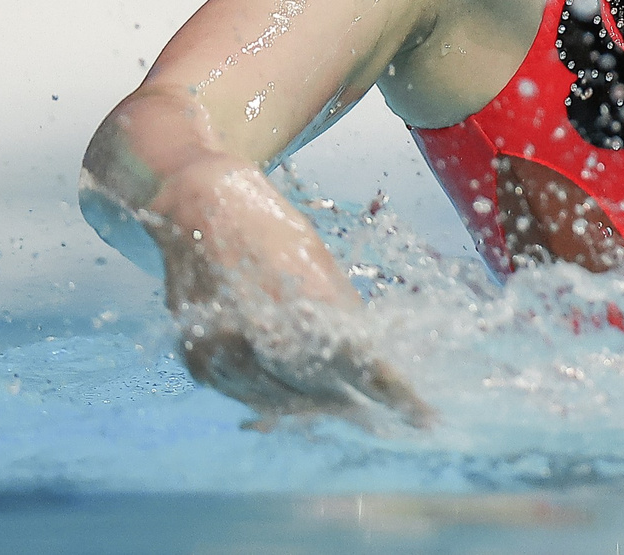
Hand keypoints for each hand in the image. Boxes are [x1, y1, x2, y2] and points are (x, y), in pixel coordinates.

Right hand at [150, 158, 435, 429]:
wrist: (198, 206)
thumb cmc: (270, 228)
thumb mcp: (318, 263)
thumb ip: (341, 314)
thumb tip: (371, 357)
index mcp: (309, 308)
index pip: (365, 367)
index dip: (397, 396)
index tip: (426, 417)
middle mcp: (267, 339)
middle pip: (325, 394)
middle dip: (356, 403)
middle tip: (383, 413)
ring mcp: (228, 356)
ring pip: (286, 404)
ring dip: (315, 405)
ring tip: (340, 403)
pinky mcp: (201, 364)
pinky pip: (249, 397)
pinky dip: (274, 398)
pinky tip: (292, 391)